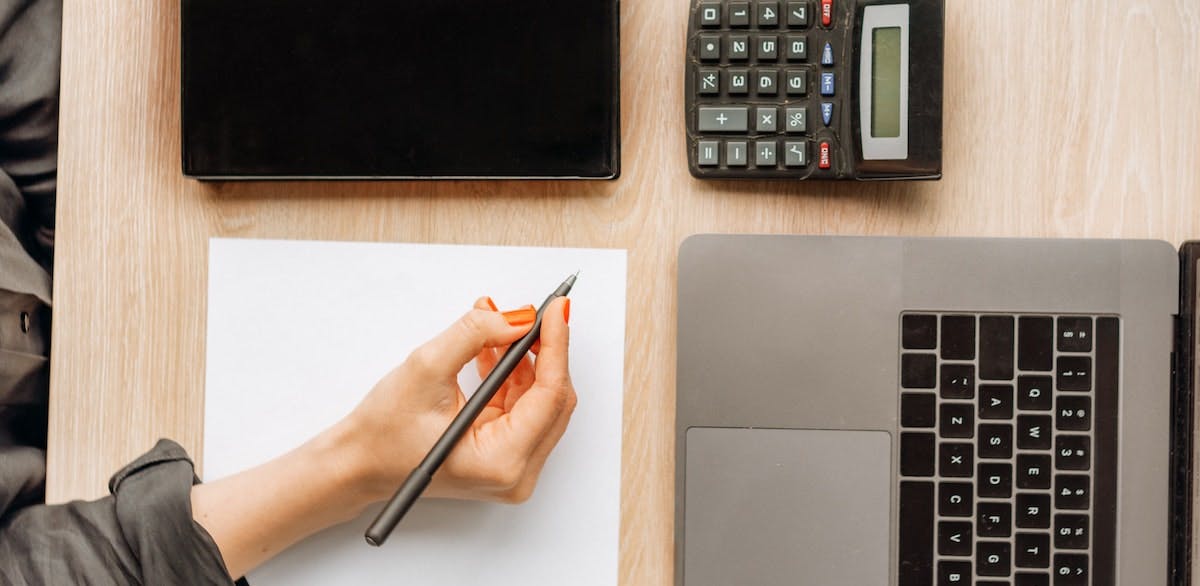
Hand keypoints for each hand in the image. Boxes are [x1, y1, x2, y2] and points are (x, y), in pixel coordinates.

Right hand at [341, 296, 576, 504]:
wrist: (359, 462)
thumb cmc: (383, 433)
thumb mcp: (426, 369)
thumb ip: (474, 336)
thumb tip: (516, 317)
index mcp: (500, 461)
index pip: (550, 396)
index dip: (556, 346)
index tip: (556, 310)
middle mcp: (515, 472)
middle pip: (554, 399)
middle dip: (544, 350)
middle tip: (533, 313)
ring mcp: (511, 465)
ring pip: (540, 400)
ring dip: (527, 359)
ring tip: (502, 325)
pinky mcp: (504, 454)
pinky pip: (523, 407)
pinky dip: (513, 375)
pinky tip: (496, 349)